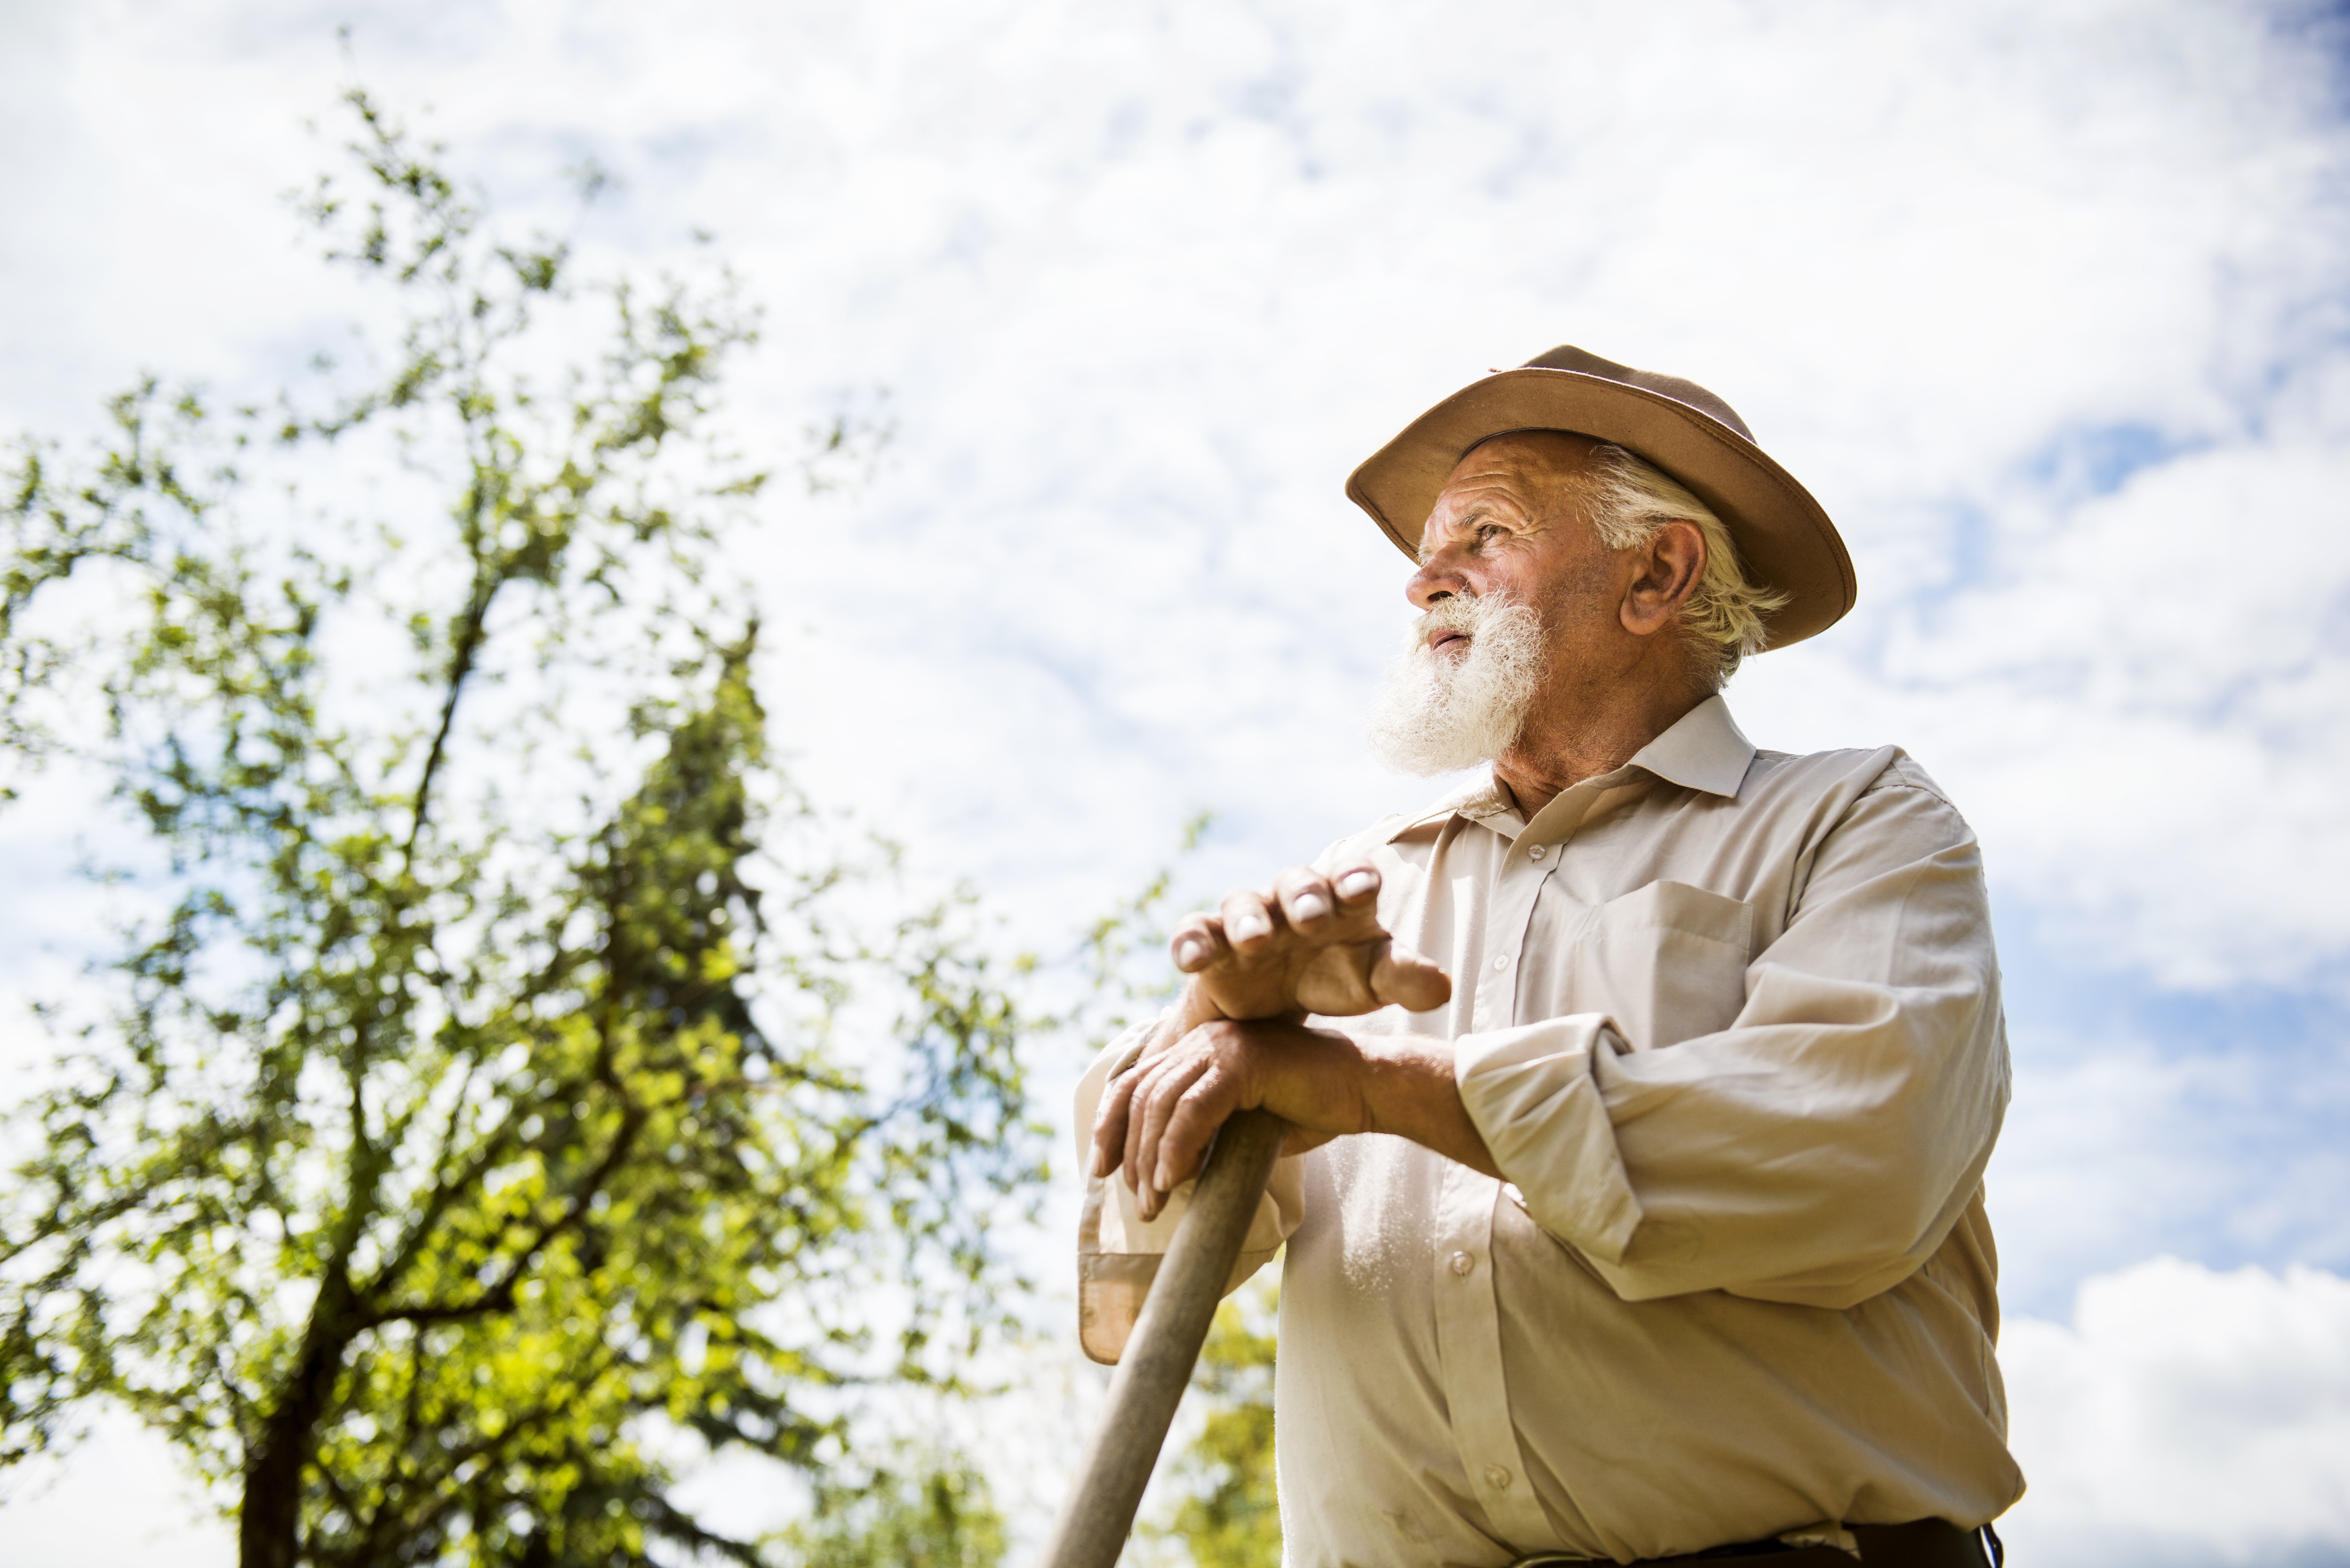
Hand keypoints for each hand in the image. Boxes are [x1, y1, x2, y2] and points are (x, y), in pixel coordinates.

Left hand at [1092, 1017, 1360, 1218]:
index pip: (1135, 1083)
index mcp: (1199, 1048)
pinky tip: (1177, 1180)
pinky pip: (1194, 1108)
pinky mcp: (1244, 1062)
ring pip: (1161, 1104)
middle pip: (1141, 1096)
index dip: (1110, 1126)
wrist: (1365, 1089)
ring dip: (1151, 1159)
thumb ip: (1205, 1135)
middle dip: (1130, 1154)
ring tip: (1155, 1202)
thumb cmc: (1310, 1108)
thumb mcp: (1243, 1122)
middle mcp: (1204, 1039)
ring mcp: (1223, 1046)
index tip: (1101, 1170)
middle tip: (1140, 1203)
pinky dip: (1178, 1147)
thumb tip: (1165, 1177)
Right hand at [1168, 860, 1450, 1023]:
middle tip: (1311, 916)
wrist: (1276, 1006)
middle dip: (1304, 896)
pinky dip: (1190, 942)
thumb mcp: (1373, 981)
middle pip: (1297, 883)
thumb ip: (1405, 978)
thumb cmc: (1336, 977)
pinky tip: (1189, 960)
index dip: (1355, 879)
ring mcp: (1249, 919)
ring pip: (1243, 904)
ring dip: (1247, 918)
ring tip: (1253, 940)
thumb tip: (1443, 987)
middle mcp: (1292, 901)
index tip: (1362, 889)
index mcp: (1341, 902)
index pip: (1351, 878)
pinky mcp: (1210, 944)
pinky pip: (1194, 933)